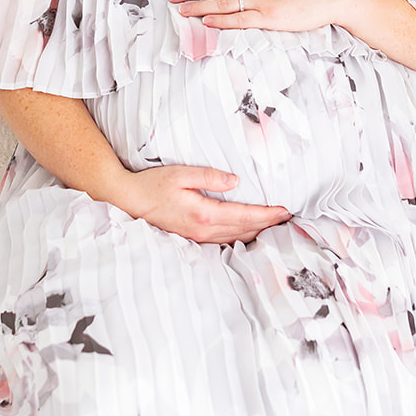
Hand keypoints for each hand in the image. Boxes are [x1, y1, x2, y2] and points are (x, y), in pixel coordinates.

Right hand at [116, 164, 290, 244]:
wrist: (128, 200)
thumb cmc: (152, 185)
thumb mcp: (181, 174)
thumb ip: (209, 176)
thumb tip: (235, 181)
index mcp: (204, 214)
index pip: (244, 216)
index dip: (267, 214)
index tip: (285, 210)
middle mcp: (203, 231)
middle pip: (244, 230)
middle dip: (268, 224)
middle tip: (287, 217)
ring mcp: (197, 237)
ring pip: (236, 238)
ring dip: (256, 232)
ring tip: (273, 224)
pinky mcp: (192, 238)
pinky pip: (224, 241)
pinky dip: (241, 236)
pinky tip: (247, 232)